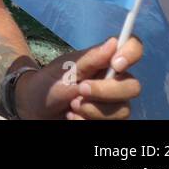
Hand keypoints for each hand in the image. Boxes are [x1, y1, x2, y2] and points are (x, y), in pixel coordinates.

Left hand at [15, 36, 143, 119]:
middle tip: (80, 90)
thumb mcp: (65, 68)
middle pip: (133, 87)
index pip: (132, 48)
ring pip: (123, 110)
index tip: (116, 64)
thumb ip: (90, 59)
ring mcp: (114, 103)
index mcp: (106, 61)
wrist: (35, 107)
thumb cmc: (50, 82)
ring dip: (93, 110)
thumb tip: (114, 43)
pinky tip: (72, 117)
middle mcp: (114, 81)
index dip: (131, 54)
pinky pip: (112, 125)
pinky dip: (88, 121)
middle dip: (105, 91)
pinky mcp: (108, 121)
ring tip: (72, 106)